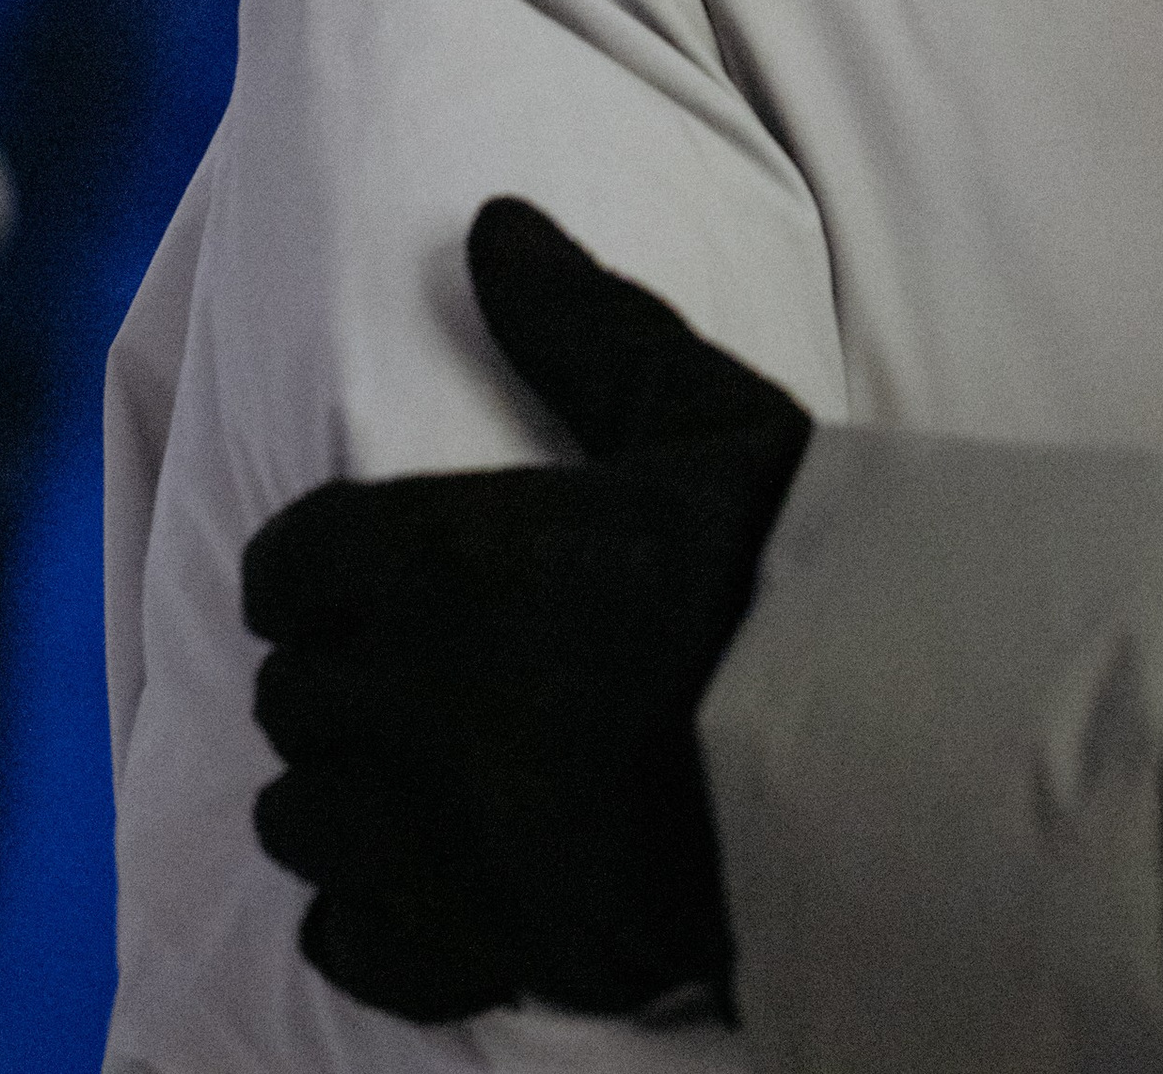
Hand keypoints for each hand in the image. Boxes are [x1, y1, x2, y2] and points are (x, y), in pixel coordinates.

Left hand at [243, 197, 812, 1023]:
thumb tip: (493, 221)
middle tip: (417, 672)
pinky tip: (425, 883)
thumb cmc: (786, 566)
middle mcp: (411, 693)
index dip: (316, 570)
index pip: (287, 565)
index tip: (358, 579)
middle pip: (292, 692)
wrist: (874, 750)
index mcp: (447, 555)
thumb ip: (578, 324)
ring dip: (343, 793)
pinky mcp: (475, 941)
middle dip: (339, 676)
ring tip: (416, 776)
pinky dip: (369, 915)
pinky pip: (349, 941)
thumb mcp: (692, 412)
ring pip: (301, 816)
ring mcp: (433, 833)